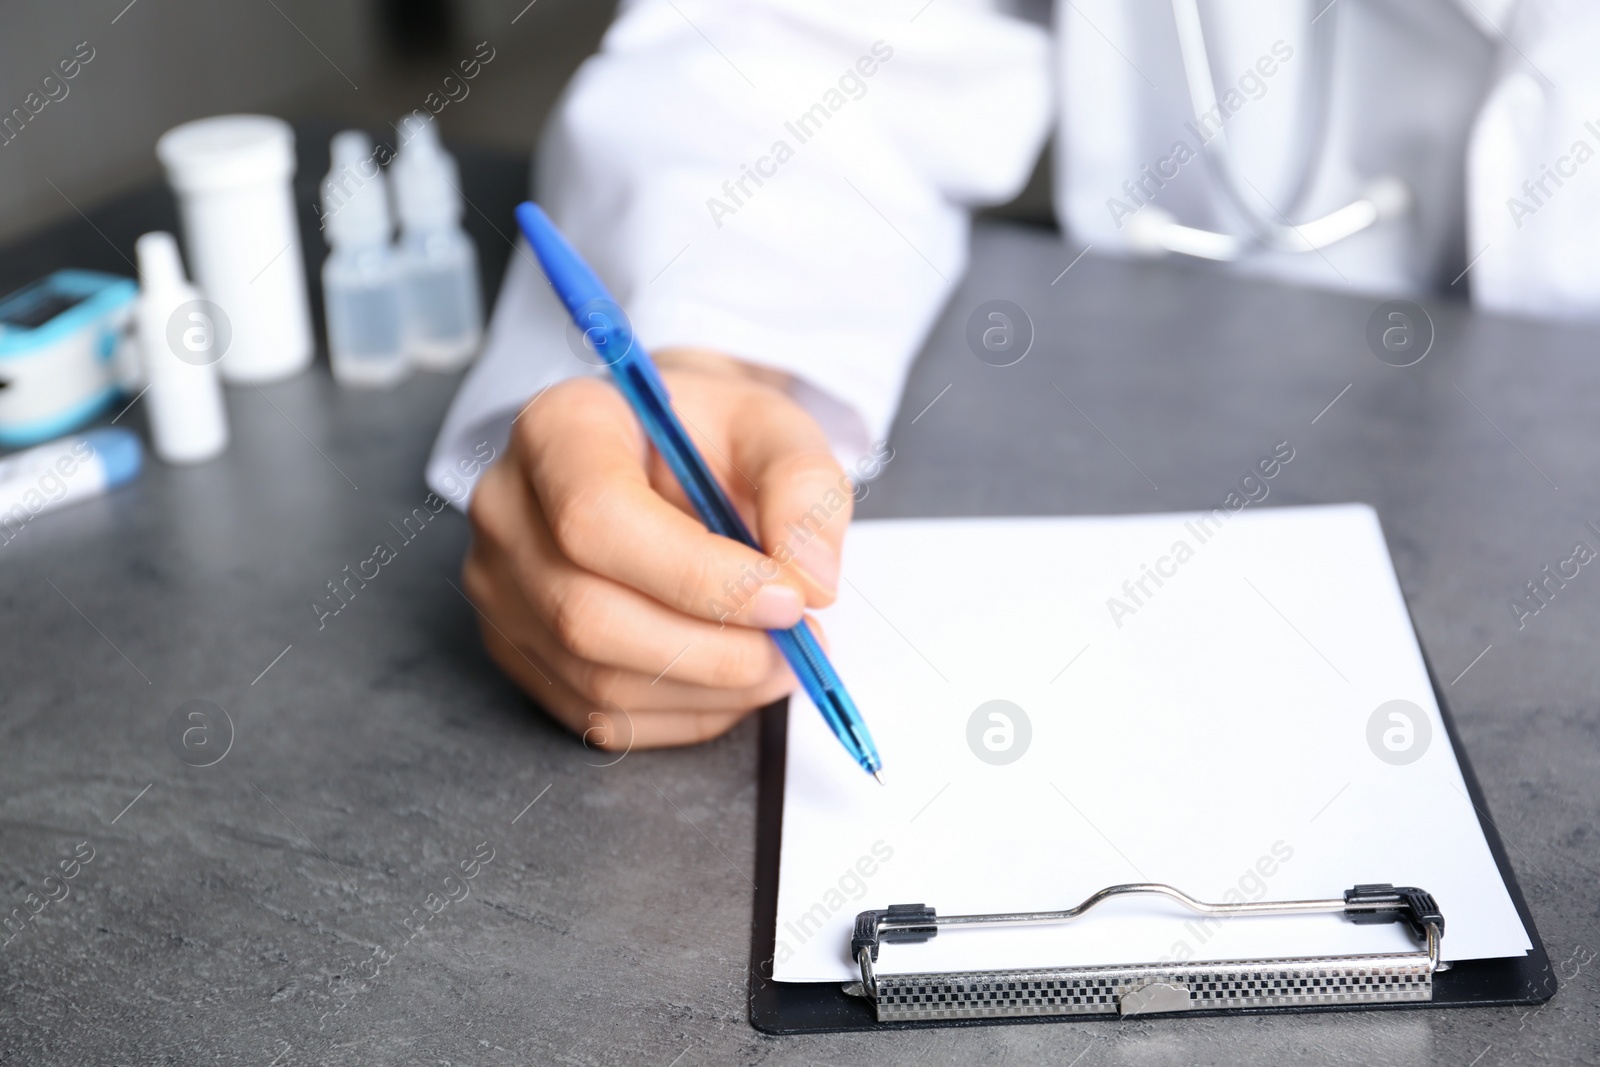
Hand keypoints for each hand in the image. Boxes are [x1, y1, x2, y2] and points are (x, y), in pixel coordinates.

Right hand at [463, 349, 853, 749]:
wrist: (660, 455)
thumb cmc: (707, 438)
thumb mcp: (770, 426)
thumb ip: (802, 486)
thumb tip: (812, 580)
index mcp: (558, 429)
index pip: (598, 516)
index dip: (700, 575)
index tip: (789, 597)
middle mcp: (507, 510)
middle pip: (589, 613)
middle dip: (714, 649)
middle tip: (800, 644)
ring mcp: (502, 590)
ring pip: (598, 679)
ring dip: (711, 689)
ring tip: (781, 659)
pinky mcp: (520, 653)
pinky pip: (603, 717)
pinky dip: (688, 712)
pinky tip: (733, 676)